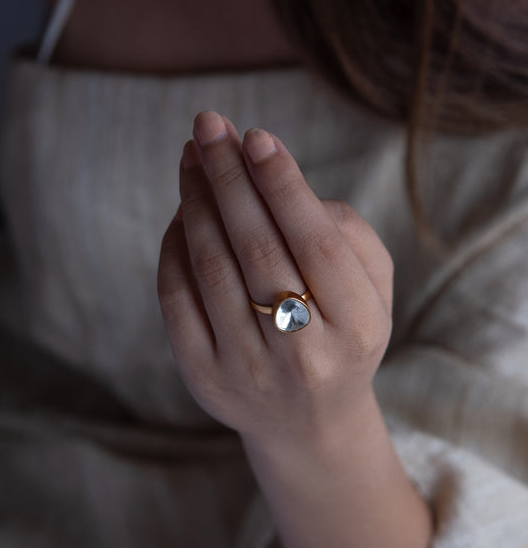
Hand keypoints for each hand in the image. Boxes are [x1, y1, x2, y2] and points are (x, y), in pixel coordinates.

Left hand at [158, 111, 393, 446]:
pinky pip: (177, 298)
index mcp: (358, 327)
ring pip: (211, 268)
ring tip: (192, 156)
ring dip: (196, 201)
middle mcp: (304, 354)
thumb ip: (347, 234)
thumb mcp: (373, 291)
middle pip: (257, 248)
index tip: (256, 136)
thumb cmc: (343, 335)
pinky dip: (174, 246)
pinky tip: (184, 211)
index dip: (284, 186)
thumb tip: (277, 181)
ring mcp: (248, 369)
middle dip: (229, 177)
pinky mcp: (204, 377)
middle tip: (208, 126)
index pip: (318, 243)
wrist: (309, 421)